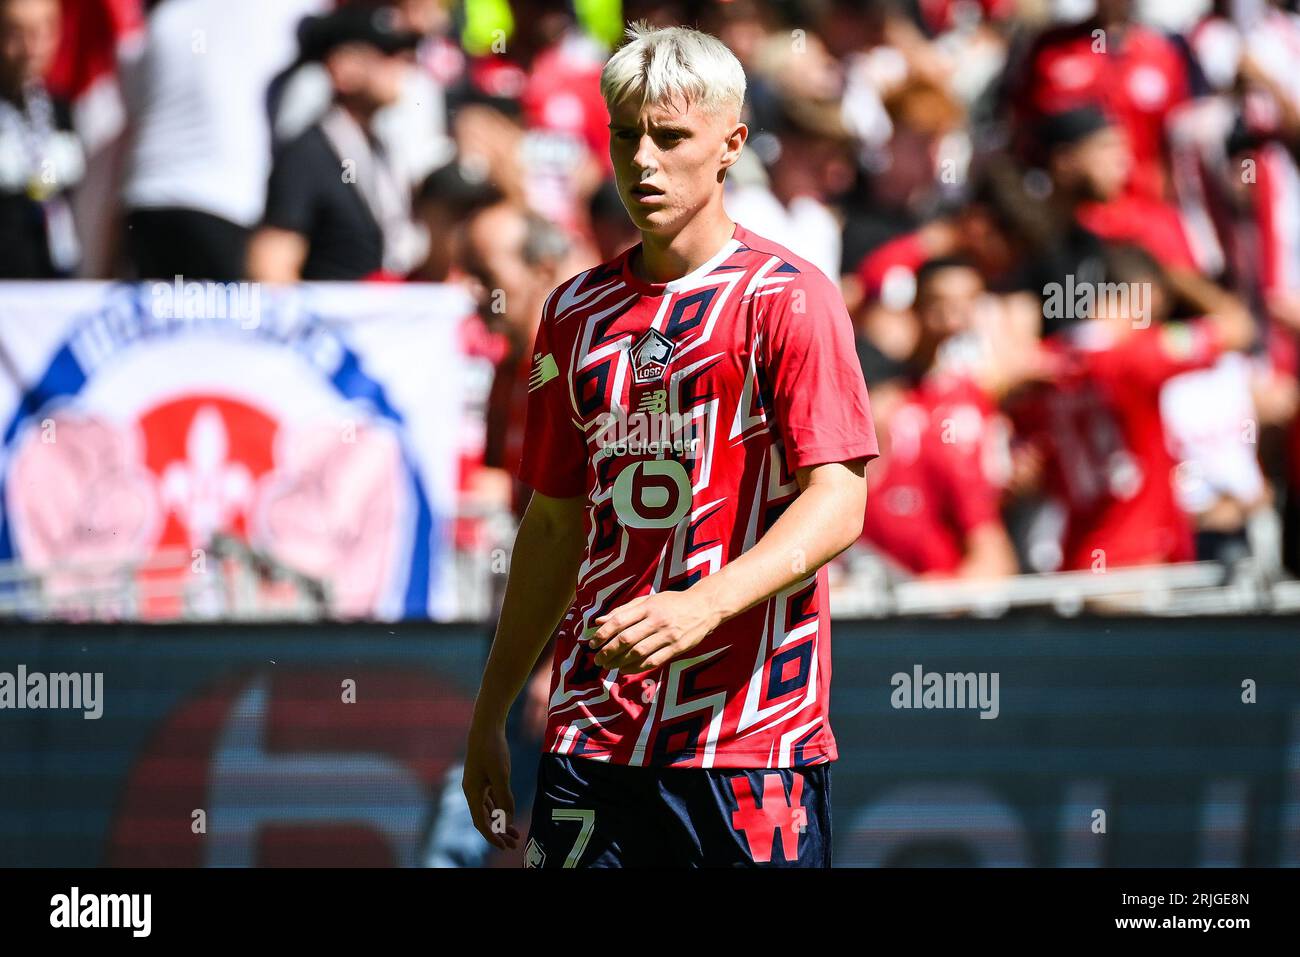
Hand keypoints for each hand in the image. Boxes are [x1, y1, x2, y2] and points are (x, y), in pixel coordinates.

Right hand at [461, 719, 519, 850]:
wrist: (486, 726)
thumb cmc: (492, 749)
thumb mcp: (501, 775)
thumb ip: (504, 797)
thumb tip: (507, 819)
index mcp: (472, 792)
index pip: (481, 822)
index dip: (492, 836)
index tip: (504, 846)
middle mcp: (472, 791)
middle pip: (484, 818)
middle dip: (498, 832)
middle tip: (513, 844)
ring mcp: (477, 784)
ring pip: (488, 809)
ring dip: (500, 821)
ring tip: (514, 833)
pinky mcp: (483, 777)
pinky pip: (490, 799)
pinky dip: (499, 808)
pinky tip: (508, 814)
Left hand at [588, 590, 721, 672]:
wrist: (704, 607)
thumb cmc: (672, 603)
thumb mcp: (648, 600)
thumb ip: (623, 610)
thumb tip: (598, 621)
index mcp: (647, 607)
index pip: (619, 621)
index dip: (602, 634)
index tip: (592, 643)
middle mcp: (656, 620)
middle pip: (626, 639)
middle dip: (608, 651)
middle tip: (598, 659)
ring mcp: (668, 635)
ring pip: (638, 652)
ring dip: (620, 662)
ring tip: (609, 666)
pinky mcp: (678, 648)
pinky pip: (654, 661)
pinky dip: (637, 668)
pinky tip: (626, 670)